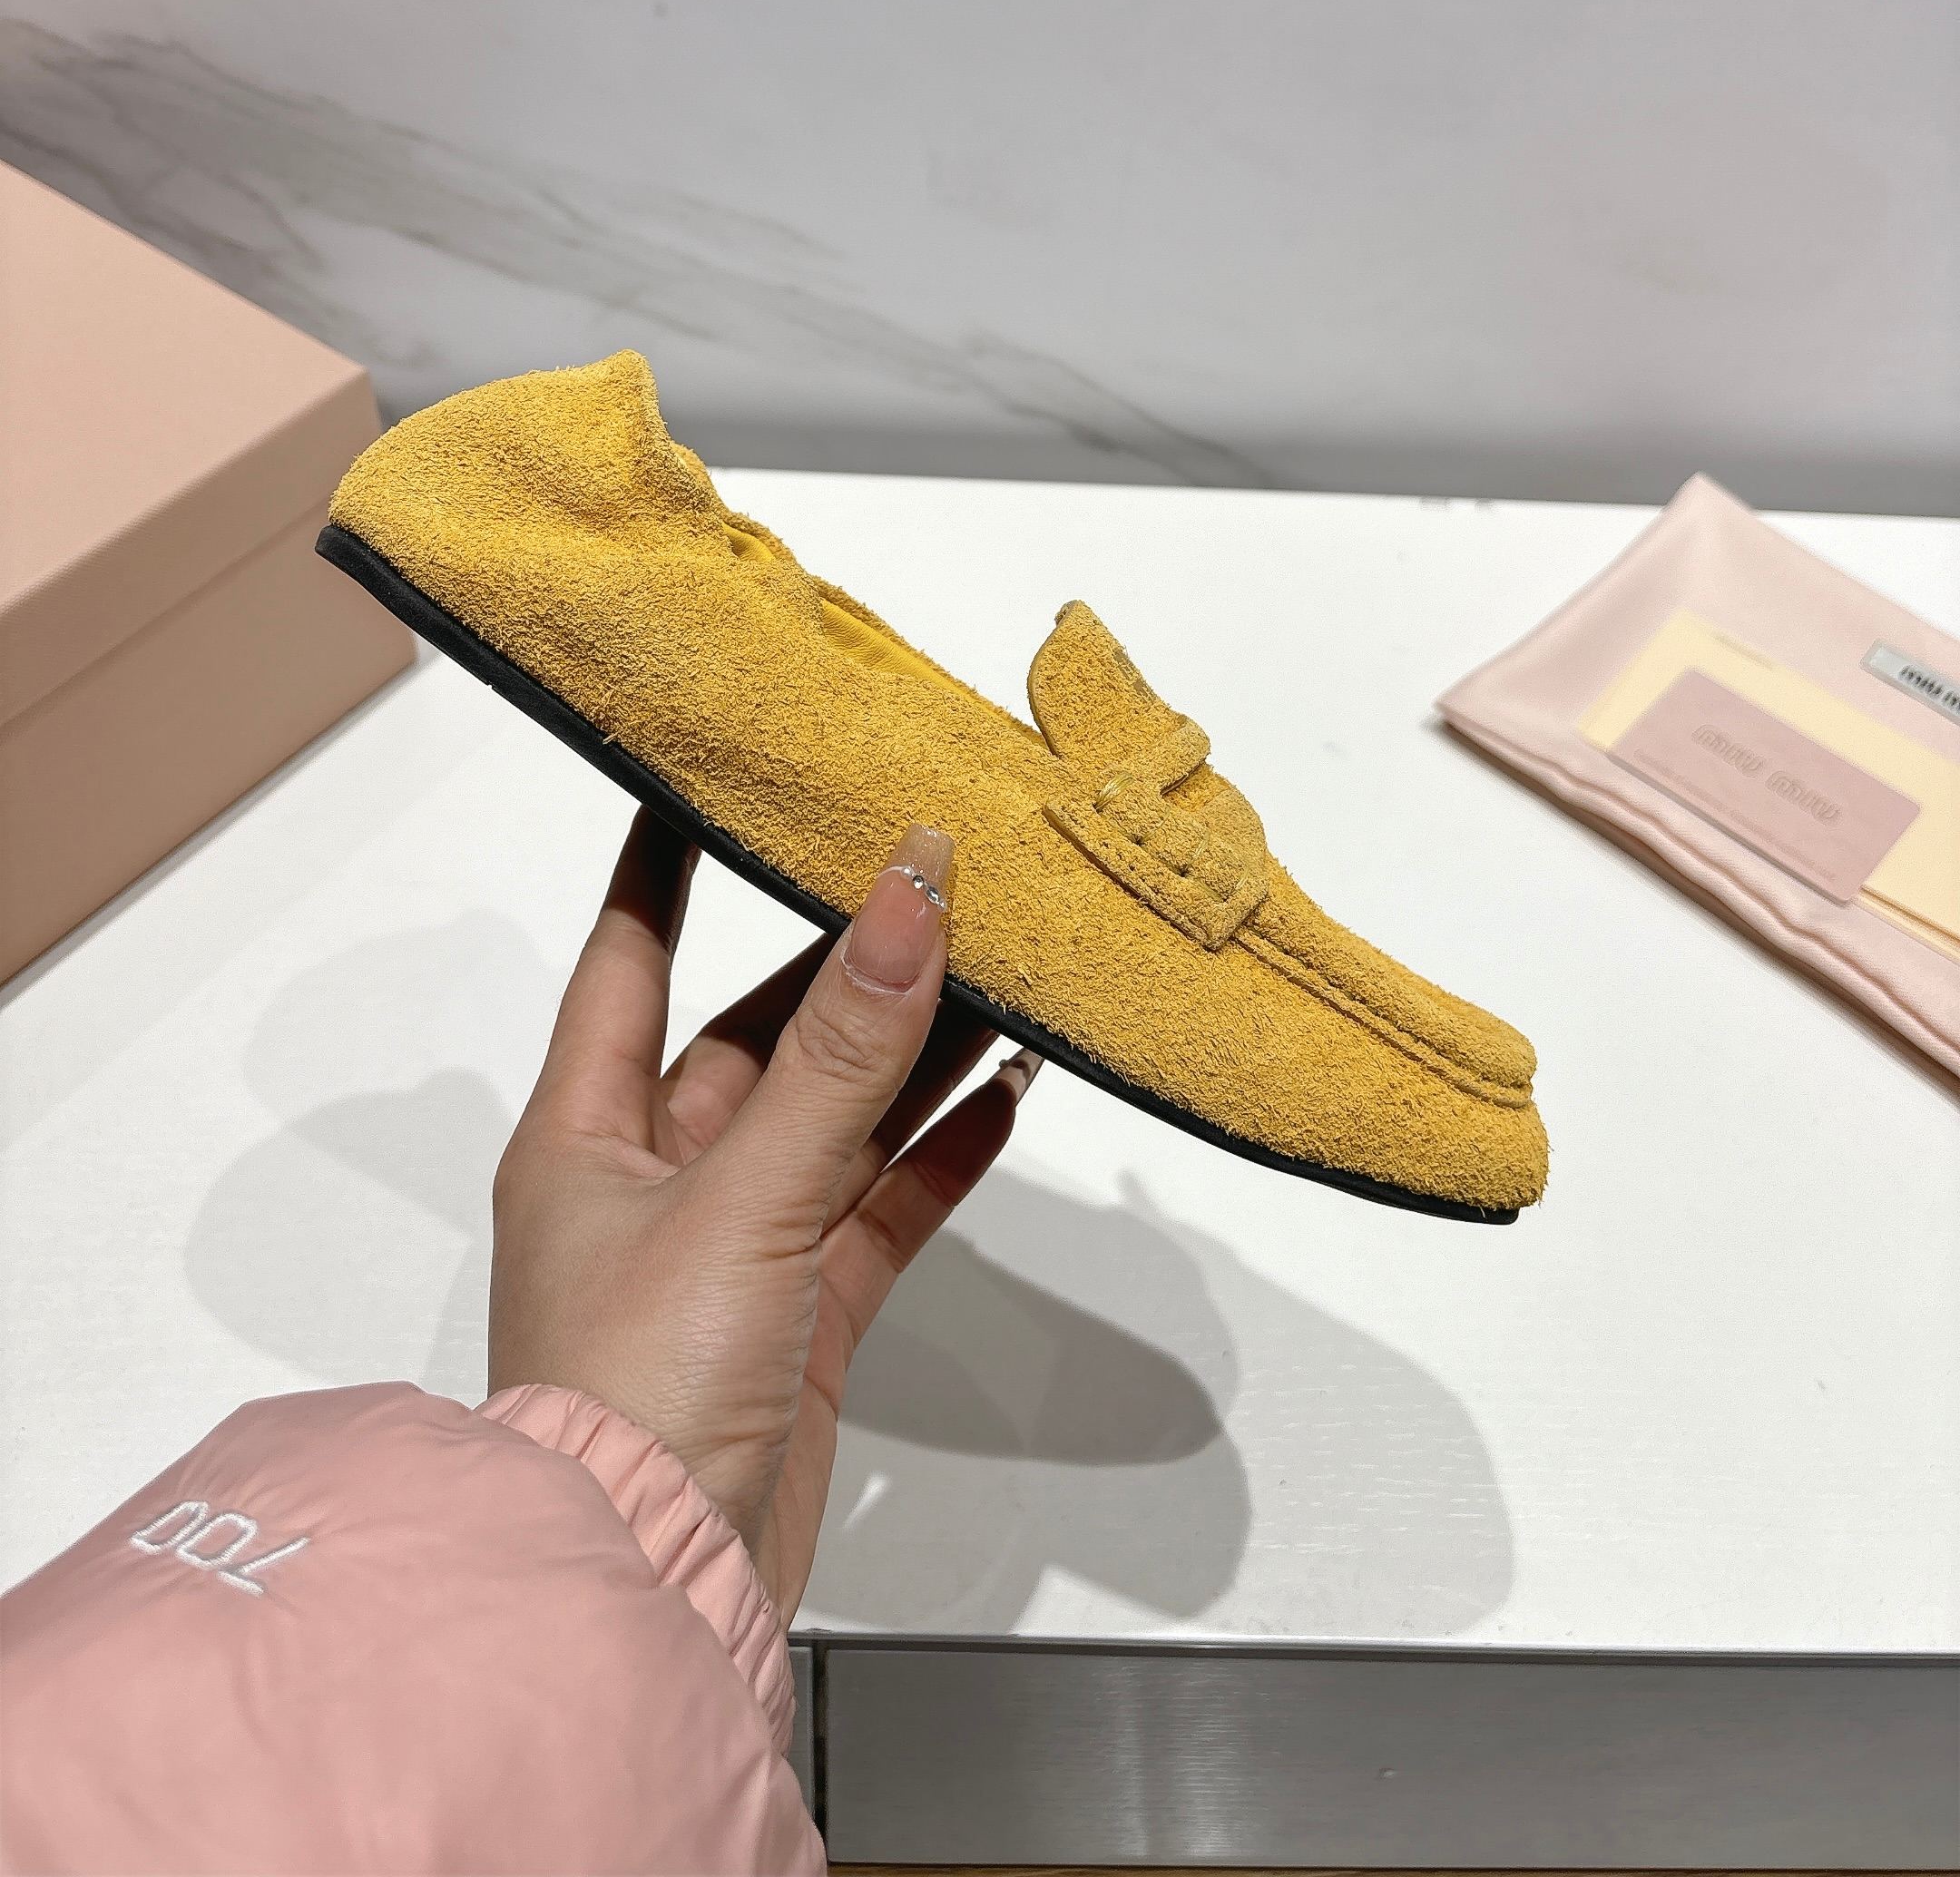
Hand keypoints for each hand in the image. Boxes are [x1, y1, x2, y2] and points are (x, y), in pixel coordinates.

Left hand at [487, 810, 1035, 1616]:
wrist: (652, 1592)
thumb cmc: (632, 1398)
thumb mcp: (742, 1196)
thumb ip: (840, 1053)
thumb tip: (906, 897)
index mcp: (584, 1132)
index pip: (628, 956)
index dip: (666, 862)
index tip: (709, 774)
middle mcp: (651, 1179)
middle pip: (759, 1034)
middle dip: (842, 962)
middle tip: (924, 876)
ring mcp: (731, 1250)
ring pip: (836, 1117)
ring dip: (911, 1053)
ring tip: (998, 970)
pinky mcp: (798, 1318)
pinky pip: (878, 1207)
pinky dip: (939, 1154)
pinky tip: (1007, 1096)